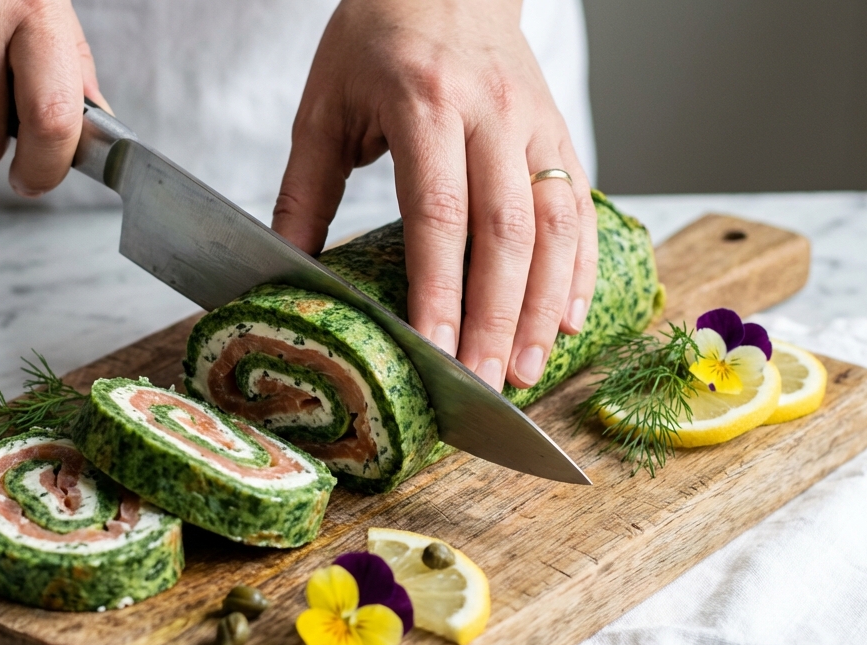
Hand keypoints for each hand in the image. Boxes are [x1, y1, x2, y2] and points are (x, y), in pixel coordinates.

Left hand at [272, 0, 597, 390]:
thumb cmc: (376, 38)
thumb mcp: (324, 105)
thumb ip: (304, 190)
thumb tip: (284, 270)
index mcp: (424, 103)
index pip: (437, 211)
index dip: (439, 288)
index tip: (433, 350)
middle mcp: (491, 113)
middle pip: (505, 230)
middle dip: (495, 317)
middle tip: (482, 384)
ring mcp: (535, 122)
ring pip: (555, 224)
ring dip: (544, 305)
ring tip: (525, 369)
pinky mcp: (559, 131)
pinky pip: (582, 207)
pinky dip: (578, 269)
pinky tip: (567, 321)